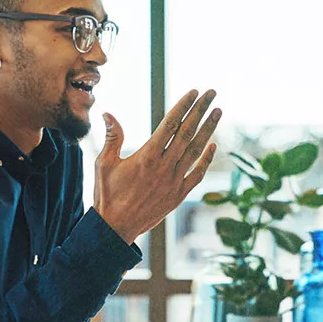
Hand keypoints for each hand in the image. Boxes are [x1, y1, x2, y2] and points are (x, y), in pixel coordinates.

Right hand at [94, 89, 220, 243]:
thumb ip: (111, 138)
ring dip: (209, 129)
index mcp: (147, 156)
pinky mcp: (179, 195)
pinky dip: (207, 159)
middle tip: (212, 93)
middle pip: (187, 132)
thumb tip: (108, 113)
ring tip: (218, 111)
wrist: (116, 228)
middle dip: (201, 110)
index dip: (183, 106)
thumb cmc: (107, 196)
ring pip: (196, 150)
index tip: (194, 92)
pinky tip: (213, 145)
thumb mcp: (104, 164)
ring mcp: (174, 181)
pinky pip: (198, 174)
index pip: (170, 124)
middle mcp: (164, 167)